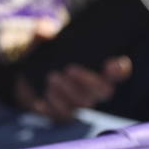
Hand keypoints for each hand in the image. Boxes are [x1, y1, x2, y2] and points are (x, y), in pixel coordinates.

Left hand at [14, 20, 131, 122]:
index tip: (114, 64)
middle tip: (69, 69)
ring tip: (51, 78)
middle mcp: (94, 89)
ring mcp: (79, 103)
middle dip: (88, 81)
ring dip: (67, 92)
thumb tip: (43, 31)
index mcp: (98, 69)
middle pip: (103, 91)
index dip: (120, 69)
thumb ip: (44, 34)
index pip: (118, 71)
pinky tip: (40, 102)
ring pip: (82, 104)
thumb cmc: (46, 55)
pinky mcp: (64, 115)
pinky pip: (62, 117)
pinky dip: (51, 108)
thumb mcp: (43, 42)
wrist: (28, 76)